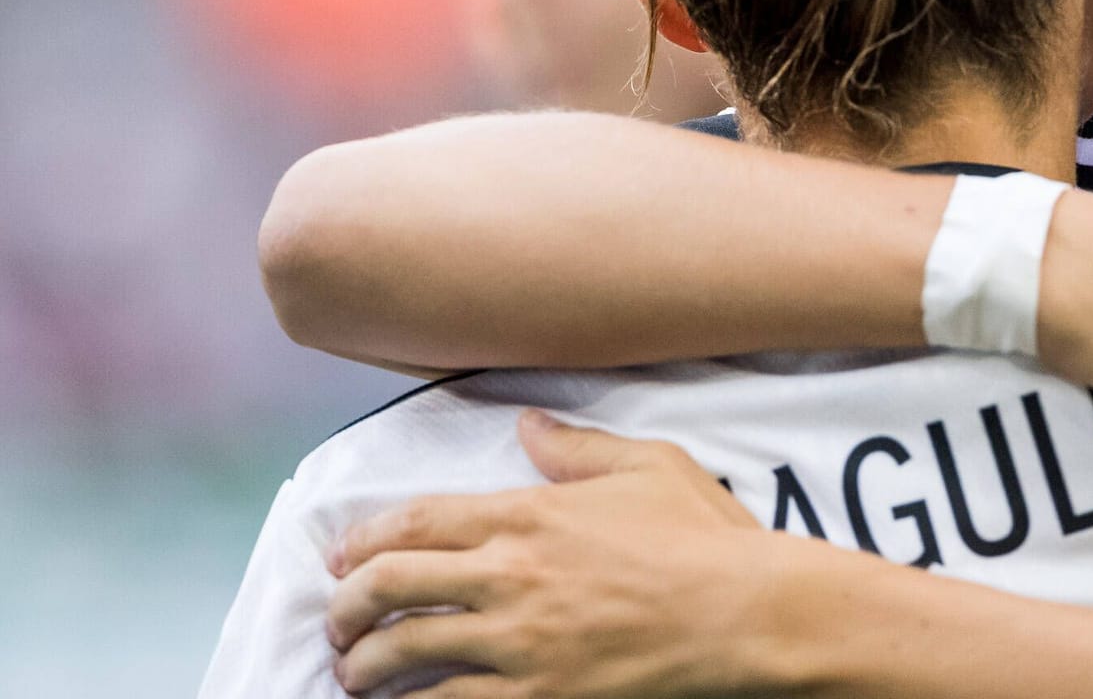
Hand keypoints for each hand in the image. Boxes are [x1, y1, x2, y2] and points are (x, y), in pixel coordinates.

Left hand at [326, 411, 788, 698]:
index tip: (340, 558)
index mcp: (529, 515)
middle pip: (387, 588)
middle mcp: (510, 575)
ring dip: (363, 669)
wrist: (748, 614)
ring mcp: (519, 643)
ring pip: (402, 656)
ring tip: (357, 676)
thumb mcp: (649, 466)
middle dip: (344, 608)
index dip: (361, 541)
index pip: (414, 523)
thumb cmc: (705, 539)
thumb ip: (577, 447)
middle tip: (339, 623)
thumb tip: (527, 425)